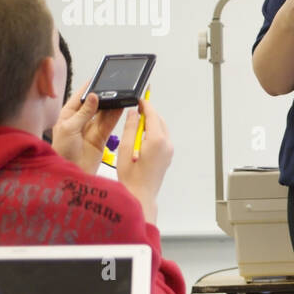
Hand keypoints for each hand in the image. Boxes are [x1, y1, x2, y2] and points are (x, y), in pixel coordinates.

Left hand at [51, 81, 123, 173]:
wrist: (70, 172)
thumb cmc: (62, 152)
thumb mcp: (70, 128)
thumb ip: (84, 112)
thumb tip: (94, 97)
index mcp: (68, 115)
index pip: (79, 97)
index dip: (88, 87)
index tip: (97, 77)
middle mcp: (80, 121)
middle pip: (94, 104)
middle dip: (103, 95)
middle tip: (113, 86)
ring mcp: (91, 129)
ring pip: (104, 113)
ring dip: (112, 105)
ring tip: (120, 95)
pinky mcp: (101, 138)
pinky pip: (109, 123)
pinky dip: (116, 116)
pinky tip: (121, 108)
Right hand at [116, 96, 172, 223]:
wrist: (141, 195)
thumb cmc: (131, 177)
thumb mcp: (125, 148)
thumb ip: (130, 128)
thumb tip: (134, 113)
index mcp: (157, 140)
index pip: (152, 115)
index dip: (145, 105)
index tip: (139, 99)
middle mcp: (167, 144)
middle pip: (159, 121)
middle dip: (149, 113)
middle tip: (136, 109)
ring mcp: (169, 151)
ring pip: (162, 129)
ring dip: (151, 123)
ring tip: (137, 123)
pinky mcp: (168, 156)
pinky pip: (163, 139)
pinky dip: (154, 133)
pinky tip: (142, 137)